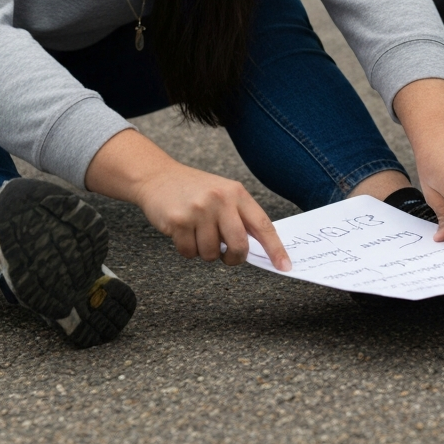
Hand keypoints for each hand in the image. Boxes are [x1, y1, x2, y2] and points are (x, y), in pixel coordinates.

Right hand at [84, 129, 291, 269]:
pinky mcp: (178, 221)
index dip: (275, 249)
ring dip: (204, 252)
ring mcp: (199, 210)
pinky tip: (183, 233)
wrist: (158, 177)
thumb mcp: (223, 194)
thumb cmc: (195, 190)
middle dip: (234, 258)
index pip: (263, 225)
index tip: (285, 266)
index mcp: (237, 193)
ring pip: (211, 253)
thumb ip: (240, 217)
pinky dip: (187, 251)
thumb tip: (258, 249)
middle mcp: (220, 200)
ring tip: (197, 234)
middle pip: (239, 245)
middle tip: (227, 256)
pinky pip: (189, 253)